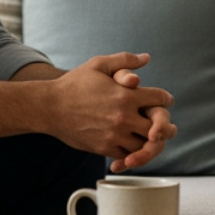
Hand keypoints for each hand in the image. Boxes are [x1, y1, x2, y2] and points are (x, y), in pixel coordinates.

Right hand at [50, 52, 175, 169]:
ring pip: (145, 145)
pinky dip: (132, 152)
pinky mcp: (104, 148)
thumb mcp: (98, 64)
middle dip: (163, 125)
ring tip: (148, 135)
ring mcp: (114, 135)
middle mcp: (123, 118)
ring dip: (148, 140)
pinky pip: (128, 156)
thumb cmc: (74, 84)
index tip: (164, 101)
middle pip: (158, 127)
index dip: (165, 99)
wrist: (50, 108)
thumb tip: (146, 58)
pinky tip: (130, 144)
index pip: (160, 99)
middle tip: (162, 124)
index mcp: (126, 96)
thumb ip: (125, 60)